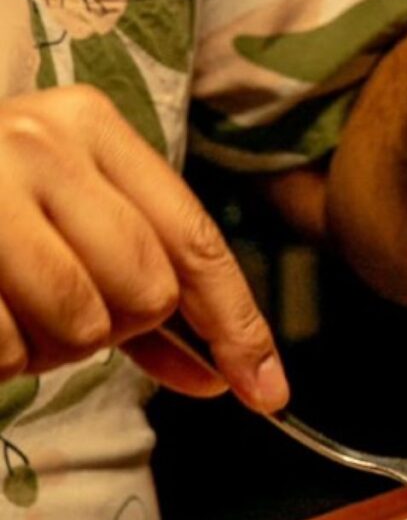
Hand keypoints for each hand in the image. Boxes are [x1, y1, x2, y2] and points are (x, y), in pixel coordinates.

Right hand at [0, 86, 288, 411]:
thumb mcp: (76, 226)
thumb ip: (150, 294)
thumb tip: (222, 376)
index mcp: (92, 128)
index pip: (198, 244)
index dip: (241, 328)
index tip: (267, 391)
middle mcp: (41, 142)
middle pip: (149, 291)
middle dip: (119, 325)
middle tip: (65, 305)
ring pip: (85, 321)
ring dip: (56, 344)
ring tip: (16, 308)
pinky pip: (13, 346)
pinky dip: (7, 357)